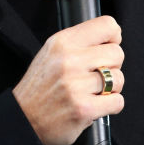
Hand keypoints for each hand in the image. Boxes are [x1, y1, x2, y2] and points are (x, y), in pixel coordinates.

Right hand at [12, 15, 125, 144]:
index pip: (107, 25)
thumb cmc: (40, 87)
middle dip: (112, 65)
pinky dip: (110, 105)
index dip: (113, 37)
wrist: (24, 119)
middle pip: (117, 53)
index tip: (109, 46)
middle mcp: (69, 60)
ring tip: (93, 91)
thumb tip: (111, 37)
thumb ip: (78, 42)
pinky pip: (117, 102)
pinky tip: (95, 104)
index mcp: (62, 42)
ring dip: (111, 88)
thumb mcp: (51, 52)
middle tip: (97, 74)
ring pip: (119, 79)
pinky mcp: (84, 109)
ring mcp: (76, 85)